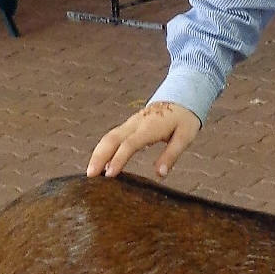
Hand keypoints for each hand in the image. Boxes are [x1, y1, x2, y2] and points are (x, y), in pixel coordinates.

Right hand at [87, 101, 201, 179]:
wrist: (181, 97)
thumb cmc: (184, 119)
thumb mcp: (184, 137)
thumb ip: (171, 155)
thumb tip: (160, 174)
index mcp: (149, 127)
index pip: (129, 144)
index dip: (118, 159)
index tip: (109, 175)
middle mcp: (135, 124)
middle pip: (111, 139)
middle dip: (99, 156)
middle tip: (90, 176)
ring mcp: (130, 123)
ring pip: (108, 137)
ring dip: (97, 153)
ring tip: (90, 173)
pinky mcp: (128, 125)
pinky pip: (112, 136)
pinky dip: (103, 149)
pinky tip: (100, 163)